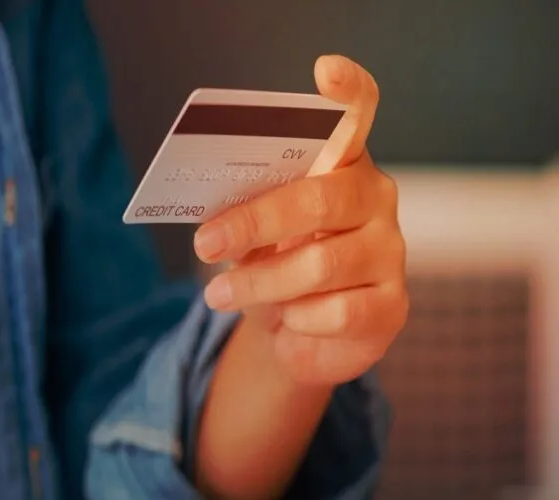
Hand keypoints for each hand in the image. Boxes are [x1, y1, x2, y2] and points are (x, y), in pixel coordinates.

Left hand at [193, 55, 406, 385]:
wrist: (299, 334)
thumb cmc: (276, 265)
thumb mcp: (256, 235)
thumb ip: (244, 212)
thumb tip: (210, 220)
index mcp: (342, 165)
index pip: (356, 117)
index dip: (346, 94)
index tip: (325, 70)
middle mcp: (375, 200)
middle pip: (319, 201)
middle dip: (253, 223)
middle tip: (204, 243)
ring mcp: (390, 252)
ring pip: (320, 264)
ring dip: (259, 283)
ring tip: (218, 294)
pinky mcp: (391, 306)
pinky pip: (336, 313)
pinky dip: (296, 319)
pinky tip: (283, 320)